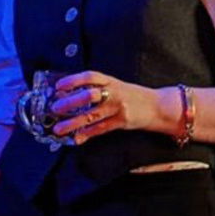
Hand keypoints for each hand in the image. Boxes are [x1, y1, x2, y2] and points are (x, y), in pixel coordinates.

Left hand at [49, 71, 180, 144]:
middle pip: (90, 95)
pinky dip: (88, 134)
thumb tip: (70, 95)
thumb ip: (99, 89)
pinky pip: (102, 128)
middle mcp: (114, 93)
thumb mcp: (118, 87)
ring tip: (58, 129)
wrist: (159, 106)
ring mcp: (119, 108)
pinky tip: (77, 138)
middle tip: (55, 108)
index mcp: (112, 81)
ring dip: (73, 122)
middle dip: (70, 102)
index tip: (59, 86)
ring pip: (92, 115)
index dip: (74, 80)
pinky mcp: (123, 122)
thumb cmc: (134, 96)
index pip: (91, 77)